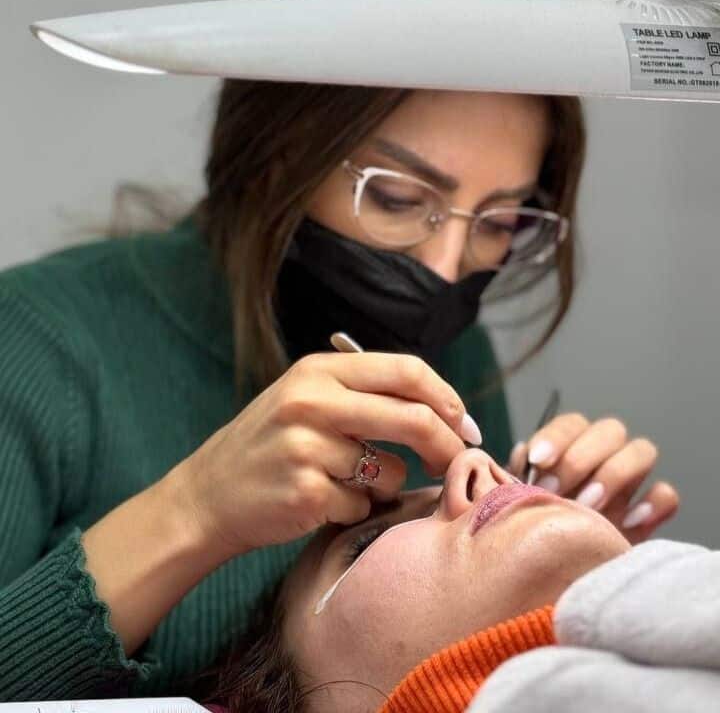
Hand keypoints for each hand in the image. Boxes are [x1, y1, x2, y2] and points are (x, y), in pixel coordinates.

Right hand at [170, 352, 476, 562]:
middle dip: (446, 444)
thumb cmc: (267, 447)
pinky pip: (362, 505)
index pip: (406, 371)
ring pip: (390, 471)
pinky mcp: (305, 491)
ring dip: (384, 485)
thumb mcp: (306, 400)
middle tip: (456, 461)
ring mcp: (307, 446)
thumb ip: (364, 395)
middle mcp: (312, 401)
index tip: (464, 423)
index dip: (447, 397)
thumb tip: (441, 411)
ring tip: (344, 482)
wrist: (206, 496)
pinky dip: (354, 509)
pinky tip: (320, 502)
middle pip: (413, 418)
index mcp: (318, 370)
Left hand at [507, 414, 679, 543]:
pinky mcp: (648, 514)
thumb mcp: (513, 502)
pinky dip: (651, 503)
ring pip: (642, 450)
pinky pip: (665, 494)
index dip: (556, 437)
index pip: (571, 424)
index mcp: (569, 447)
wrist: (550, 573)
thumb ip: (511, 478)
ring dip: (614, 473)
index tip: (537, 460)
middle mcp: (603, 457)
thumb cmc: (527, 529)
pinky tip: (626, 522)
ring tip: (587, 507)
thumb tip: (509, 456)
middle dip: (581, 458)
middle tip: (554, 490)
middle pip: (609, 430)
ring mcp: (630, 483)